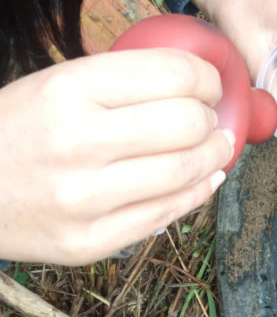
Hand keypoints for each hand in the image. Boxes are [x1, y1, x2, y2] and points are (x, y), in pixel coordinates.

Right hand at [0, 49, 232, 264]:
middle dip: (213, 119)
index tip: (210, 85)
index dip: (207, 78)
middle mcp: (78, 143)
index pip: (172, 75)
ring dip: (215, 156)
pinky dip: (198, 194)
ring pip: (185, 172)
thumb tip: (191, 84)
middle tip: (212, 119)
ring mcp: (84, 199)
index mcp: (68, 90)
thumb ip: (115, 83)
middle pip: (187, 124)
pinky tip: (205, 180)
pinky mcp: (89, 242)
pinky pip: (165, 215)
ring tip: (217, 148)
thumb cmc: (13, 132)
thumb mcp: (51, 86)